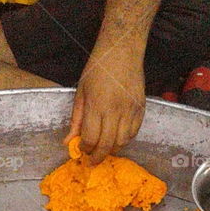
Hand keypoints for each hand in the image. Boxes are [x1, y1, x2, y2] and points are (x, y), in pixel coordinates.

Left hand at [66, 43, 144, 164]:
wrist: (122, 50)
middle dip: (98, 157)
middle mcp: (115, 109)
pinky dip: (125, 140)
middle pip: (107, 145)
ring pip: (122, 142)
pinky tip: (117, 137)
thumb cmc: (98, 68)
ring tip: (105, 148)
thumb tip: (68, 141)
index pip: (90, 138)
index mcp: (96, 105)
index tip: (82, 151)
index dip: (85, 149)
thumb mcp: (81, 92)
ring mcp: (130, 110)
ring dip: (112, 149)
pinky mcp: (141, 108)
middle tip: (92, 160)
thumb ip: (76, 119)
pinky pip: (134, 132)